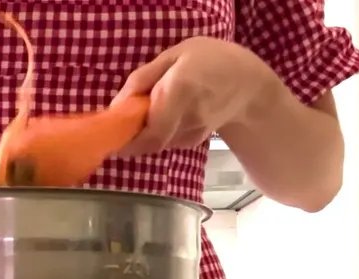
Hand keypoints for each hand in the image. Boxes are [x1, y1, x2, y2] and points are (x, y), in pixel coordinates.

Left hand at [113, 36, 277, 154]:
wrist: (247, 84)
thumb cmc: (208, 61)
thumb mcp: (173, 55)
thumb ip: (142, 79)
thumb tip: (115, 106)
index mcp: (179, 91)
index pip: (150, 131)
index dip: (127, 139)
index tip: (111, 133)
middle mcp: (187, 118)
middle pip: (150, 143)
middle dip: (130, 139)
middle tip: (121, 125)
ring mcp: (194, 133)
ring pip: (156, 142)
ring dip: (144, 133)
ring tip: (148, 110)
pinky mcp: (194, 141)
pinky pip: (166, 141)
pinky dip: (157, 132)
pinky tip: (165, 114)